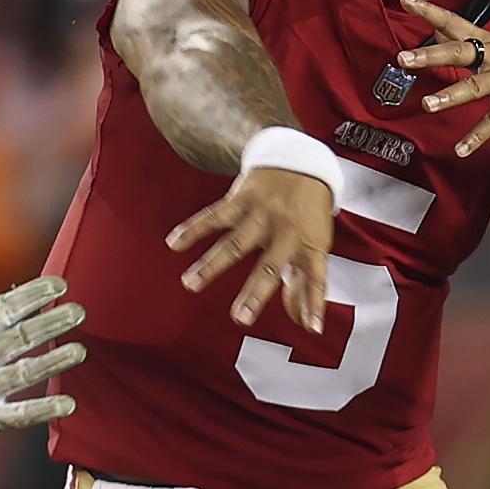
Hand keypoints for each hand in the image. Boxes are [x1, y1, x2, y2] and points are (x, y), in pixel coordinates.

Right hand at [0, 268, 86, 458]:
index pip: (4, 309)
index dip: (33, 295)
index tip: (58, 284)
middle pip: (20, 337)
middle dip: (52, 322)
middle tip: (80, 311)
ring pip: (24, 372)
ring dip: (54, 361)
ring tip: (80, 350)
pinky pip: (17, 415)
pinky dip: (42, 410)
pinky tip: (68, 404)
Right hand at [170, 166, 333, 331]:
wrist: (301, 161)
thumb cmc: (308, 213)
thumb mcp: (316, 245)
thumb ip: (306, 284)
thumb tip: (305, 324)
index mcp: (309, 245)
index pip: (315, 278)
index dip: (314, 303)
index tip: (312, 328)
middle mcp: (286, 232)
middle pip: (269, 267)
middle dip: (254, 293)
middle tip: (239, 318)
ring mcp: (263, 215)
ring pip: (235, 243)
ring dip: (211, 264)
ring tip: (189, 283)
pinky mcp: (242, 199)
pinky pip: (214, 216)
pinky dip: (193, 229)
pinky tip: (173, 243)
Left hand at [392, 0, 489, 160]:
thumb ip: (469, 43)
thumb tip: (438, 30)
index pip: (455, 21)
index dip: (430, 11)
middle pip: (461, 51)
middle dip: (431, 55)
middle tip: (403, 59)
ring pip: (475, 86)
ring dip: (451, 96)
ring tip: (428, 104)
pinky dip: (477, 136)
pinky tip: (461, 149)